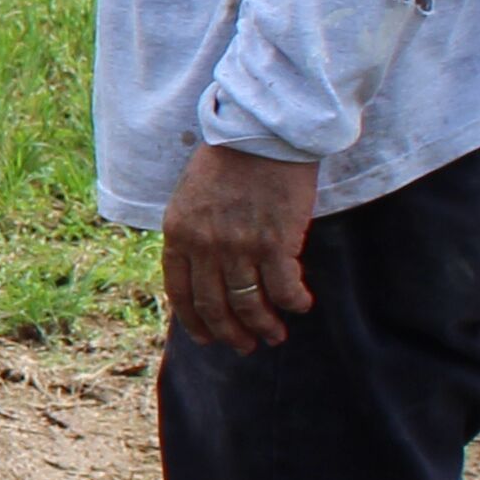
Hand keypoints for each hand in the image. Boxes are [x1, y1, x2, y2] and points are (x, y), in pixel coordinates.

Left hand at [162, 144, 322, 353]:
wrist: (261, 133)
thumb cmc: (229, 161)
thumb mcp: (191, 197)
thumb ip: (193, 234)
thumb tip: (204, 271)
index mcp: (178, 234)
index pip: (180, 292)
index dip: (195, 322)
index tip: (208, 338)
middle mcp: (204, 246)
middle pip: (214, 306)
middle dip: (231, 333)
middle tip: (246, 346)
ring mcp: (238, 246)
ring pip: (249, 304)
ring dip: (264, 326)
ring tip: (275, 335)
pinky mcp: (274, 243)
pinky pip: (283, 289)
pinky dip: (293, 303)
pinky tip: (301, 305)